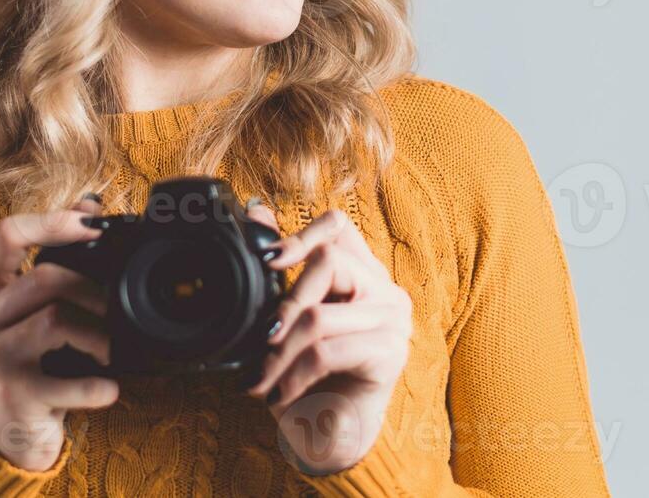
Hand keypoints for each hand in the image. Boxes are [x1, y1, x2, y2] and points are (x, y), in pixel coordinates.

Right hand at [0, 193, 119, 471]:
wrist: (9, 433)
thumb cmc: (29, 362)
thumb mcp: (32, 311)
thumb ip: (55, 260)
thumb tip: (90, 203)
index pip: (8, 234)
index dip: (51, 221)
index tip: (91, 222)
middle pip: (46, 278)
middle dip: (93, 290)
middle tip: (116, 310)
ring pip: (57, 320)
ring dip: (99, 334)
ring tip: (113, 349)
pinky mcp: (13, 393)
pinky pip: (66, 380)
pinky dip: (96, 385)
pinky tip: (109, 388)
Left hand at [242, 203, 412, 474]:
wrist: (329, 436)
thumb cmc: (308, 376)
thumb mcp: (287, 318)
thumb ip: (280, 268)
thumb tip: (255, 212)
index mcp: (362, 273)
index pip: (338, 226)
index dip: (301, 233)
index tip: (267, 259)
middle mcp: (385, 290)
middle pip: (329, 261)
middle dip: (285, 302)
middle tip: (263, 339)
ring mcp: (393, 321)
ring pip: (320, 314)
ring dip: (279, 353)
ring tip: (259, 379)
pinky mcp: (391, 355)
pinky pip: (327, 352)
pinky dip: (292, 376)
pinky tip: (278, 395)